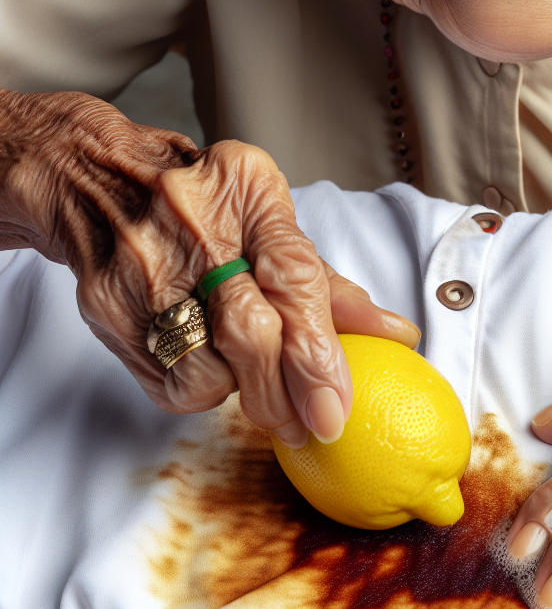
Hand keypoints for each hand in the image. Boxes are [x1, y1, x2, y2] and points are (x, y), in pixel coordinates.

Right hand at [0, 90, 419, 446]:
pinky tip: (210, 365)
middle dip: (287, 394)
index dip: (318, 351)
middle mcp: (194, 227)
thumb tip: (396, 334)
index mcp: (250, 196)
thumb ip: (331, 285)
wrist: (99, 183)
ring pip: (210, 370)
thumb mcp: (274, 224)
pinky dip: (202, 390)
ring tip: (253, 374)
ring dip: (243, 392)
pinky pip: (170, 383)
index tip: (336, 406)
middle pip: (250, 333)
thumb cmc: (207, 209)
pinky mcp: (109, 310)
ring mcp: (145, 270)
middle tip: (311, 424)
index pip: (294, 278)